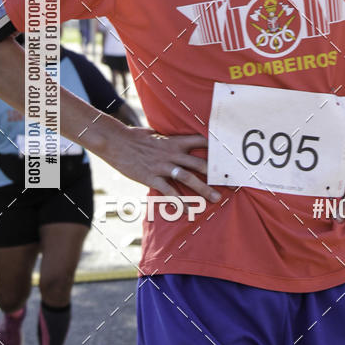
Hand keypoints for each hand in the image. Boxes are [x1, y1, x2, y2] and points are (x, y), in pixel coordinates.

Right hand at [102, 128, 221, 201]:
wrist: (115, 141)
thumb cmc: (134, 137)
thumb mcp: (155, 134)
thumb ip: (168, 139)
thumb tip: (176, 138)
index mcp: (174, 141)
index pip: (200, 141)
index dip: (215, 147)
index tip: (229, 155)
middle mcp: (172, 153)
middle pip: (199, 163)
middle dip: (215, 174)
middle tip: (230, 182)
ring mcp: (162, 166)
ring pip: (188, 178)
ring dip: (203, 189)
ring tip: (215, 198)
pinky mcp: (151, 177)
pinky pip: (168, 191)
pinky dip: (178, 202)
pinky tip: (187, 211)